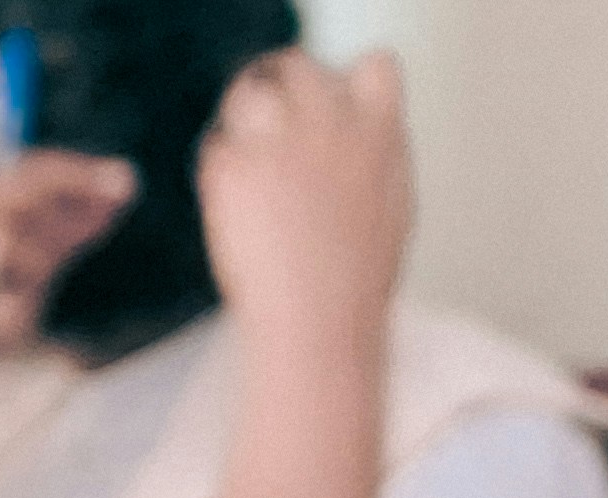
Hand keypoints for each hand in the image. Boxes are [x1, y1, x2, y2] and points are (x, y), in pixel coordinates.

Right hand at [0, 151, 136, 409]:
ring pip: (0, 240)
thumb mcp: (14, 272)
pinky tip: (6, 341)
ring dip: (38, 264)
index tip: (114, 176)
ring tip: (30, 297)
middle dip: (71, 187)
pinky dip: (22, 321)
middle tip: (124, 191)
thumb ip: (57, 231)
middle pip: (4, 191)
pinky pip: (6, 309)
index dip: (60, 167)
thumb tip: (120, 187)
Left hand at [199, 49, 411, 352]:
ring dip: (242, 116)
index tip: (335, 111)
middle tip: (269, 129)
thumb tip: (358, 134)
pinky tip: (232, 201)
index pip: (374, 66)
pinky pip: (216, 146)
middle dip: (281, 90)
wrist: (317, 321)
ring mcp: (277, 142)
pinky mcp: (231, 169)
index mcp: (380, 130)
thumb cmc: (357, 279)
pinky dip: (220, 166)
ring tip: (244, 160)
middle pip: (296, 67)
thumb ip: (375, 153)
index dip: (349, 85)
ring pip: (247, 92)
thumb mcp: (391, 204)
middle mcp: (329, 124)